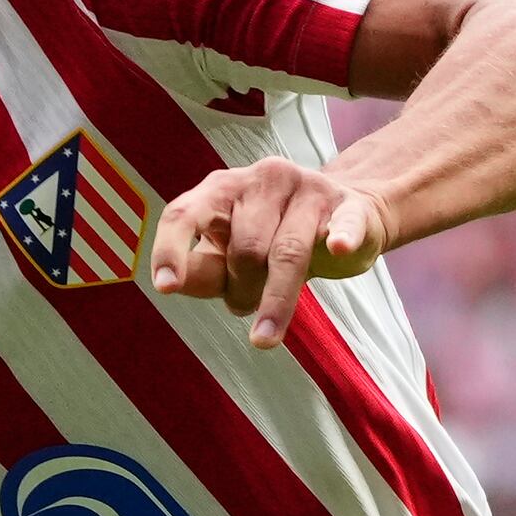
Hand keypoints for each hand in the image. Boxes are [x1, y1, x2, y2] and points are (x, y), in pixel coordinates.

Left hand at [149, 159, 390, 351]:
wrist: (347, 215)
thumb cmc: (275, 239)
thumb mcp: (230, 255)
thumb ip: (203, 270)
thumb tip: (174, 285)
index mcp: (223, 188)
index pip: (186, 214)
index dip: (172, 250)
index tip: (166, 288)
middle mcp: (263, 179)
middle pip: (244, 249)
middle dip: (242, 290)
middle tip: (246, 303)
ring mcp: (309, 189)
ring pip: (286, 253)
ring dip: (275, 302)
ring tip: (265, 335)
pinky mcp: (349, 207)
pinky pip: (344, 224)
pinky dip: (341, 237)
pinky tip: (338, 248)